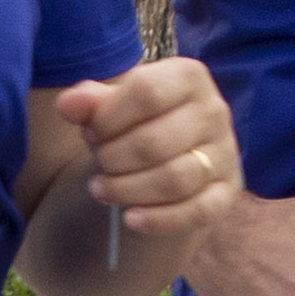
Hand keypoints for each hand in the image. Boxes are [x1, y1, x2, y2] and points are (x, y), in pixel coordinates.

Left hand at [57, 56, 235, 241]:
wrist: (173, 150)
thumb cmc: (136, 121)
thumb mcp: (112, 105)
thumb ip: (89, 102)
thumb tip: (69, 104)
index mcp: (189, 76)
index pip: (146, 92)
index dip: (108, 118)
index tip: (90, 131)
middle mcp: (214, 111)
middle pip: (155, 142)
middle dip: (113, 158)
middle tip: (98, 161)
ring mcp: (225, 153)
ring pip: (174, 179)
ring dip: (128, 189)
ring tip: (101, 189)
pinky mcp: (226, 191)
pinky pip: (197, 211)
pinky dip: (160, 219)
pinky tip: (130, 218)